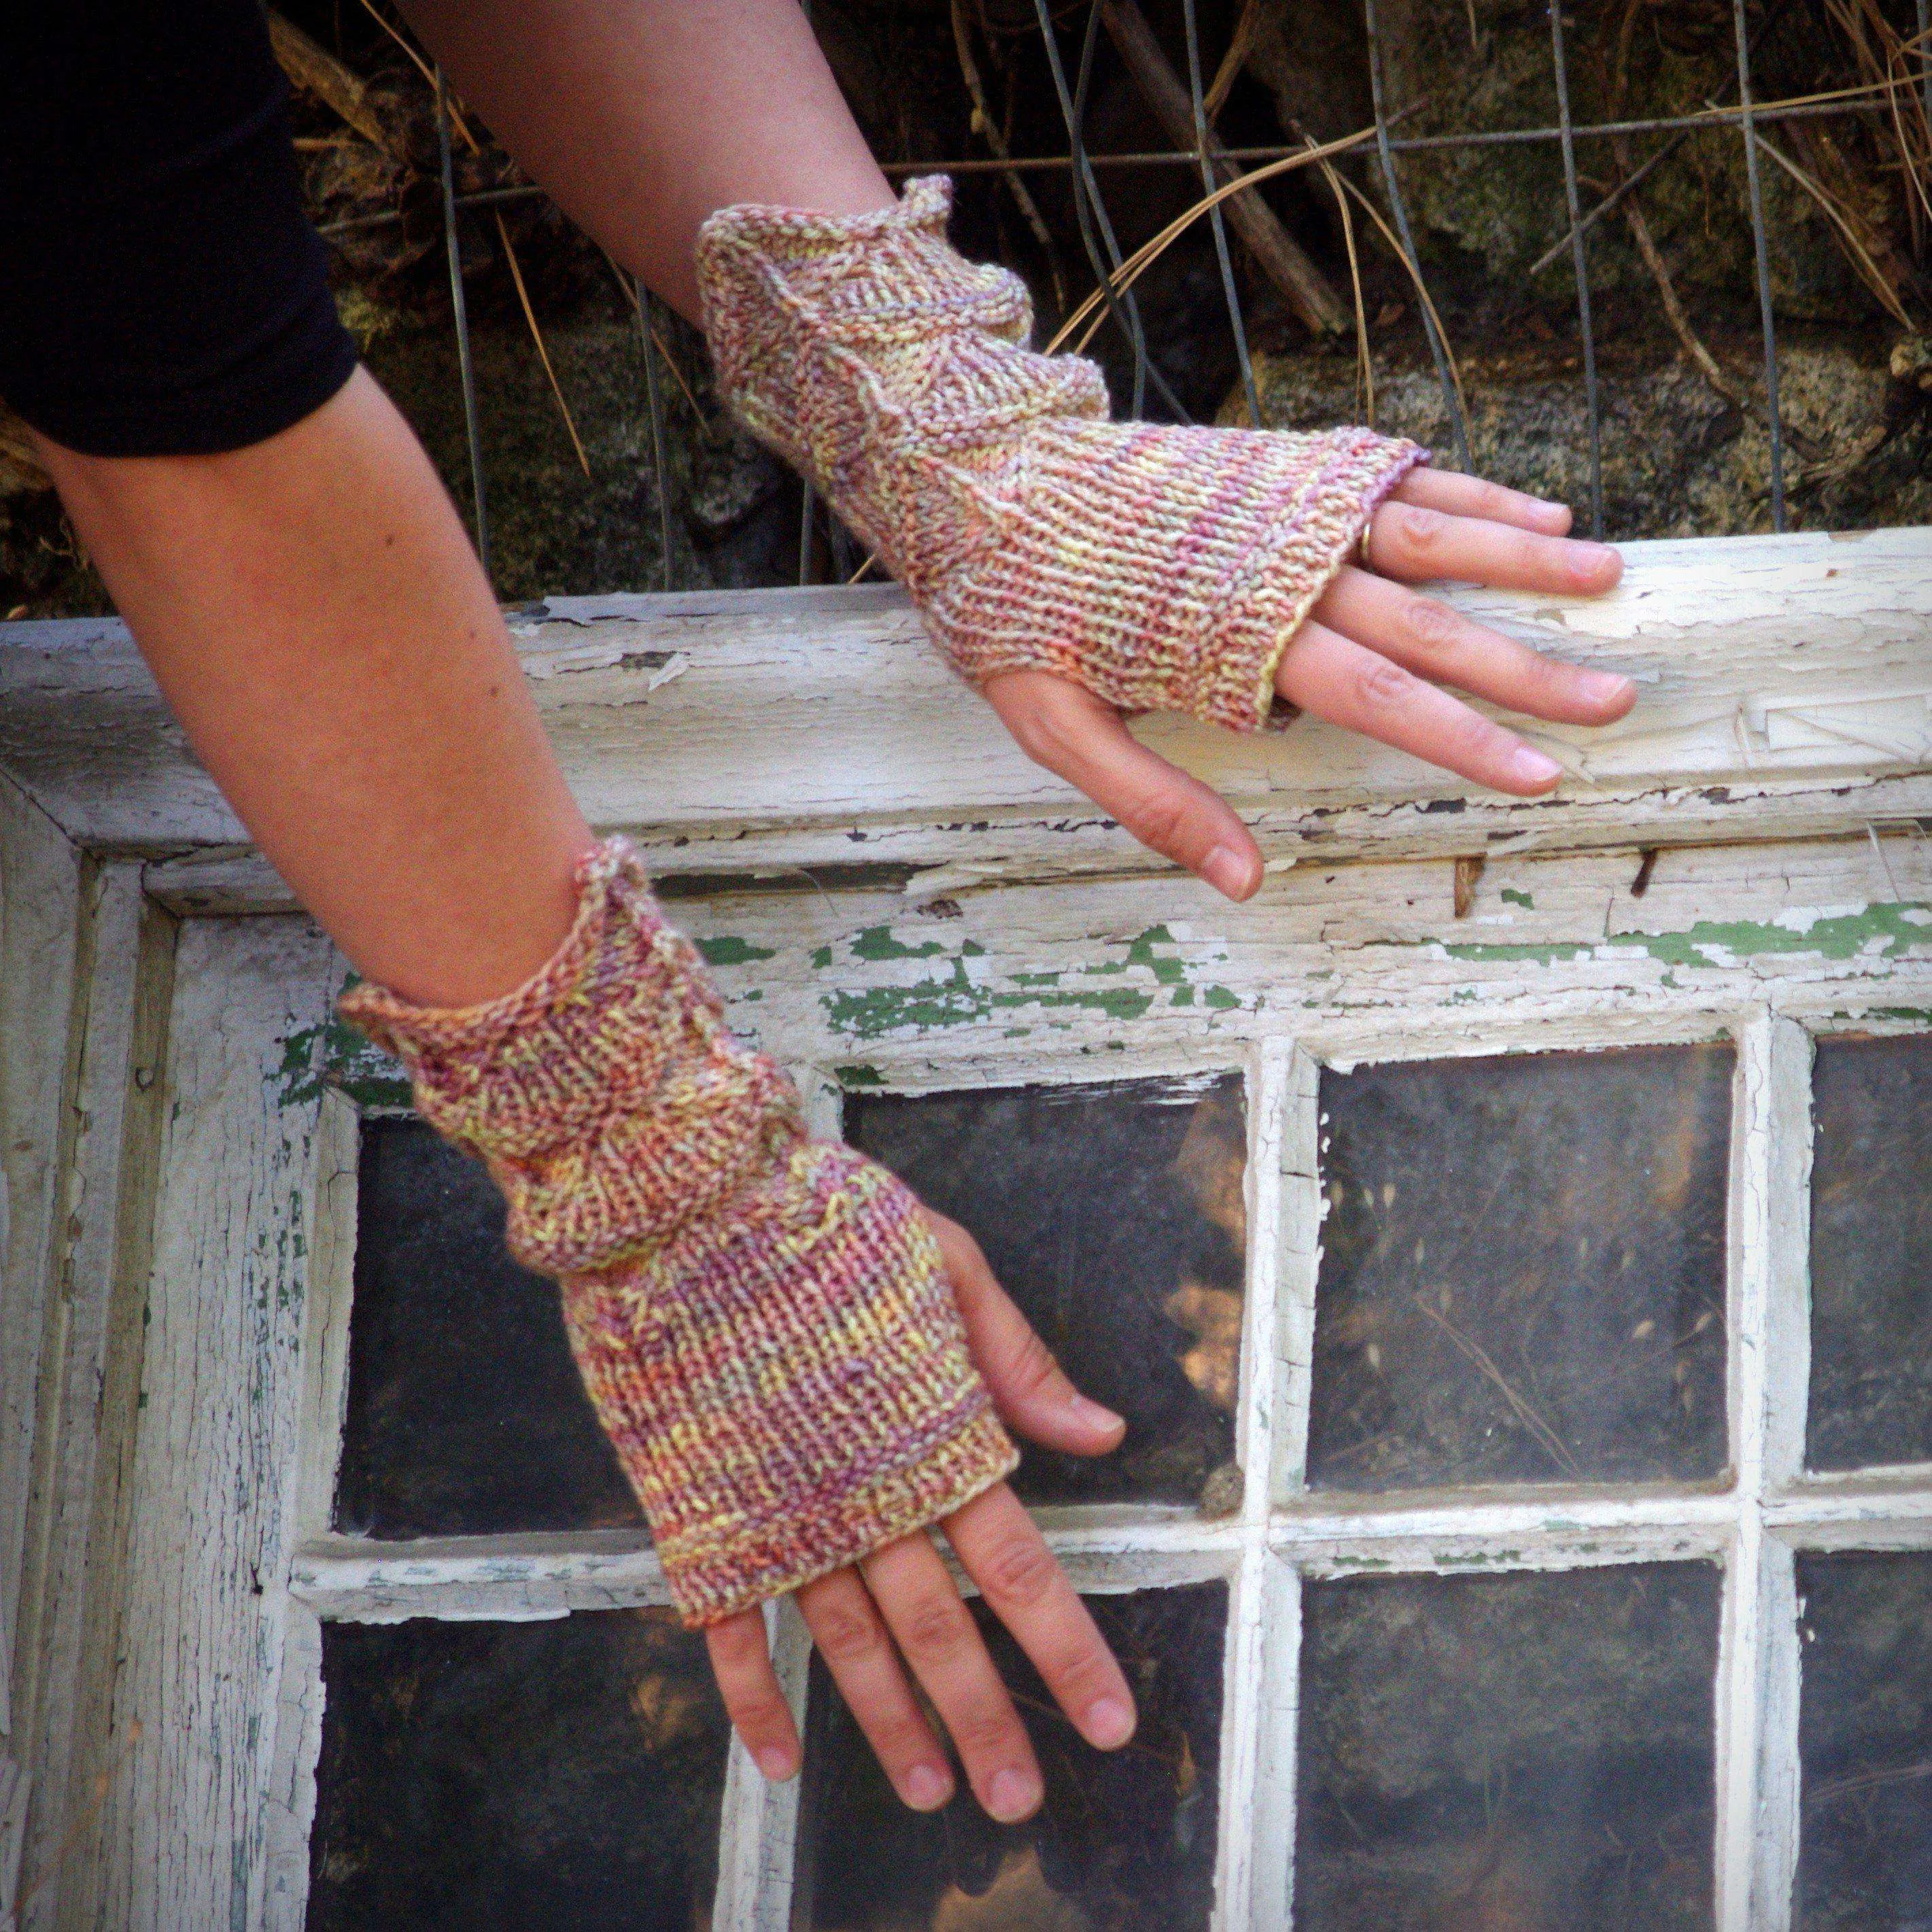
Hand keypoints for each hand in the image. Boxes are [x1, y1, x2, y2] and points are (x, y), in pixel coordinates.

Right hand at [702, 1210, 1134, 1819]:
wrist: (684, 1206)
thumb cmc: (821, 1220)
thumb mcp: (944, 1262)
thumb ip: (1017, 1359)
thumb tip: (1102, 1432)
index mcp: (931, 1436)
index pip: (1015, 1567)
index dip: (1065, 1651)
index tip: (1106, 1723)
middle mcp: (862, 1495)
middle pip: (937, 1630)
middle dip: (984, 1722)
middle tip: (1017, 1802)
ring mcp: (778, 1512)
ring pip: (846, 1642)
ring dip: (889, 1724)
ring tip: (926, 1791)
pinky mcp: (705, 1514)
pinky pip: (729, 1626)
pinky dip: (752, 1699)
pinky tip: (781, 1758)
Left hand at [981, 470, 1634, 900]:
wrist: (986, 480)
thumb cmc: (1019, 612)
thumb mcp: (1059, 727)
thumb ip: (1154, 798)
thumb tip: (1243, 880)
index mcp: (1242, 641)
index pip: (1379, 699)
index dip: (1464, 740)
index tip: (1539, 776)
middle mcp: (1287, 569)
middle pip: (1428, 625)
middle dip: (1526, 667)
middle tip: (1615, 700)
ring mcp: (1295, 510)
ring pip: (1434, 537)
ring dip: (1524, 562)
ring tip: (1610, 580)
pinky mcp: (1291, 469)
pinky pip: (1398, 483)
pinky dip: (1472, 498)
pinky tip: (1537, 515)